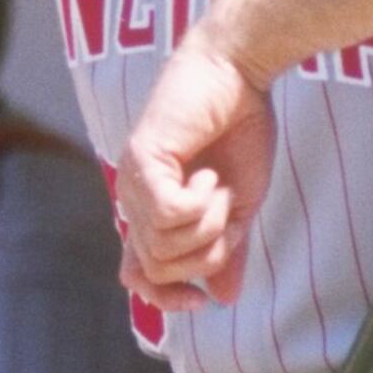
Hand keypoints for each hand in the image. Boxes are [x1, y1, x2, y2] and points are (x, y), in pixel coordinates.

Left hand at [115, 29, 276, 311]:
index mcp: (154, 212)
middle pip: (159, 269)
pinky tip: (206, 173)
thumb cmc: (239, 128)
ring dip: (208, 222)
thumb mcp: (240, 203)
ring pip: (164, 246)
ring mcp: (132, 180)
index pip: (137, 276)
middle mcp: (134, 199)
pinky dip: (200, 203)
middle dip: (205, 251)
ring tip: (215, 182)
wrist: (240, 73)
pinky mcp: (141, 160)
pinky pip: (169, 215)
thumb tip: (223, 297)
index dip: (165, 299)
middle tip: (224, 205)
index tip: (202, 300)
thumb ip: (227, 248)